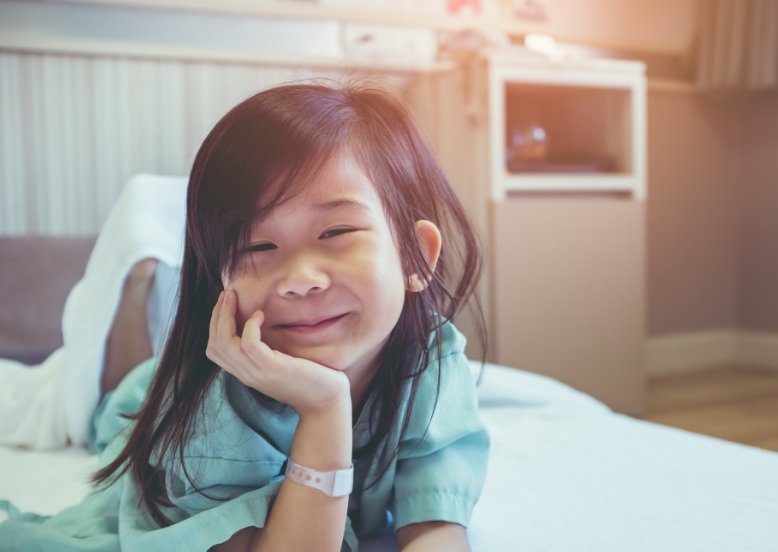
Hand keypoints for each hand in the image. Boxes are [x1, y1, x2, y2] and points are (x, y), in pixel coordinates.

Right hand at [206, 290, 350, 415]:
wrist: (327, 402)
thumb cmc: (309, 379)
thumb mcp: (280, 363)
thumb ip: (265, 351)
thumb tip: (258, 325)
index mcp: (246, 373)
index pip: (214, 350)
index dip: (214, 324)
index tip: (225, 302)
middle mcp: (247, 375)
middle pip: (215, 345)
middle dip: (216, 316)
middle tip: (227, 294)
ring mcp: (259, 373)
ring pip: (226, 344)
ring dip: (227, 316)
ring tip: (235, 298)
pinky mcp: (274, 369)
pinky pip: (250, 345)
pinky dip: (251, 326)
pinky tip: (260, 314)